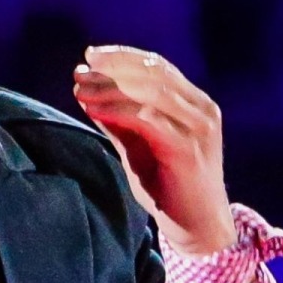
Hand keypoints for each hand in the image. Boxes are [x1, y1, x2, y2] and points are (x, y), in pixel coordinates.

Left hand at [73, 45, 235, 255]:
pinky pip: (148, 119)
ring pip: (151, 91)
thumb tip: (87, 91)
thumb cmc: (168, 185)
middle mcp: (202, 109)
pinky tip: (92, 109)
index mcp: (195, 102)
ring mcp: (199, 127)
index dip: (123, 56)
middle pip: (154, 72)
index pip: (158, 66)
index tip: (91, 55)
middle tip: (83, 68)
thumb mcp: (139, 144)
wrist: (197, 226)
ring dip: (111, 87)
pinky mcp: (188, 147)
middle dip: (114, 66)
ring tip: (81, 87)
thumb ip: (119, 118)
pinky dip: (117, 110)